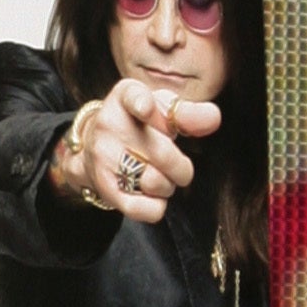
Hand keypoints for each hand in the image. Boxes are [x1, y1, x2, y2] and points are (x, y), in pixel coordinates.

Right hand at [54, 79, 219, 226]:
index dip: (142, 104)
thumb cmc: (138, 124)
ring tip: (158, 177)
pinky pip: (141, 208)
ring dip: (167, 185)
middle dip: (181, 166)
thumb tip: (213, 119)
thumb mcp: (161, 109)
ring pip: (155, 182)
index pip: (133, 98)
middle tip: (178, 167)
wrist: (93, 146)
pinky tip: (152, 197)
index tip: (146, 108)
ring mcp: (103, 157)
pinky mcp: (104, 186)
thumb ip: (190, 113)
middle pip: (162, 153)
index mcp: (126, 98)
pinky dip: (156, 207)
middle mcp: (109, 125)